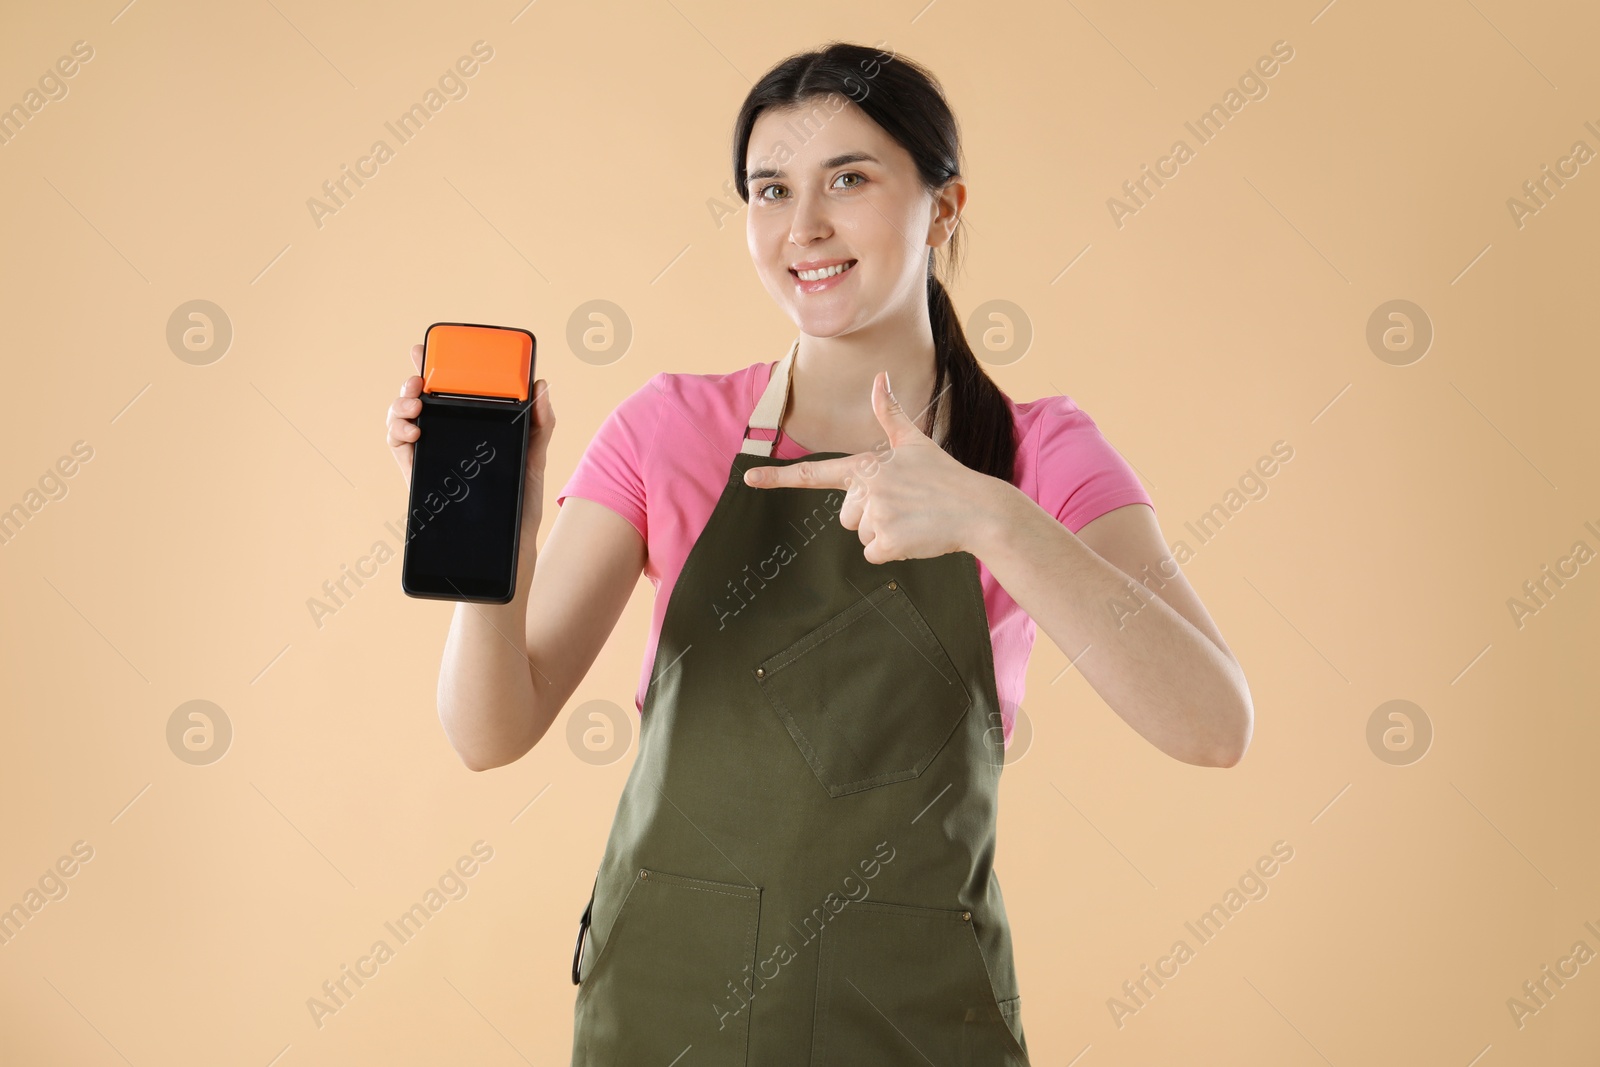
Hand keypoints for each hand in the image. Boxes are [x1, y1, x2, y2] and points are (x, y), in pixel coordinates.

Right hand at [386, 343, 556, 584]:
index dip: (431, 365)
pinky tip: (414, 433)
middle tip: (418, 380)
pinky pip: (397, 447)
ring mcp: (430, 453)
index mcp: (469, 425)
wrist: (511, 543)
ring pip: (400, 418)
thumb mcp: (534, 454)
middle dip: (410, 381)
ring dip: (399, 405)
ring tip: (415, 406)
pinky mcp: (419, 474)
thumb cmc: (520, 499)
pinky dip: (397, 433)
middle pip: (417, 398)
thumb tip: (541, 386)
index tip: (423, 347)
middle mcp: (445, 435)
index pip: (446, 388)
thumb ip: (540, 422)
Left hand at [742, 371, 995, 563]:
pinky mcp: (888, 542)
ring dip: (884, 533)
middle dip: (871, 516)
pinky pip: (873, 554)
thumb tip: (879, 377)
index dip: (779, 476)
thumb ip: (889, 414)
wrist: (979, 510)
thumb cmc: (946, 477)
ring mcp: (877, 515)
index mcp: (869, 465)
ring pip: (861, 535)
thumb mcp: (915, 442)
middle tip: (905, 506)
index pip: (816, 473)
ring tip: (914, 519)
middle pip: (846, 516)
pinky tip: (915, 536)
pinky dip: (893, 552)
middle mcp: (868, 488)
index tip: (748, 478)